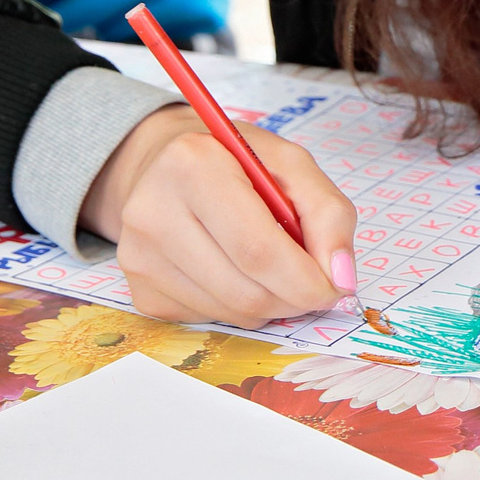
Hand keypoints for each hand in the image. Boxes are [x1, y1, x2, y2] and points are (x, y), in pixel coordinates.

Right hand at [80, 105, 358, 326]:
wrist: (162, 163)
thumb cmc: (233, 160)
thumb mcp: (290, 164)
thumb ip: (328, 213)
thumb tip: (341, 279)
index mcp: (194, 165)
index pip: (258, 249)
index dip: (306, 280)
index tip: (335, 288)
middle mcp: (153, 212)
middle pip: (244, 290)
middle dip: (294, 299)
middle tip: (314, 287)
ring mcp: (138, 256)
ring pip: (229, 312)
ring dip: (269, 304)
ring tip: (273, 269)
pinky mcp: (138, 289)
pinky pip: (207, 318)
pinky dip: (237, 306)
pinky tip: (235, 271)